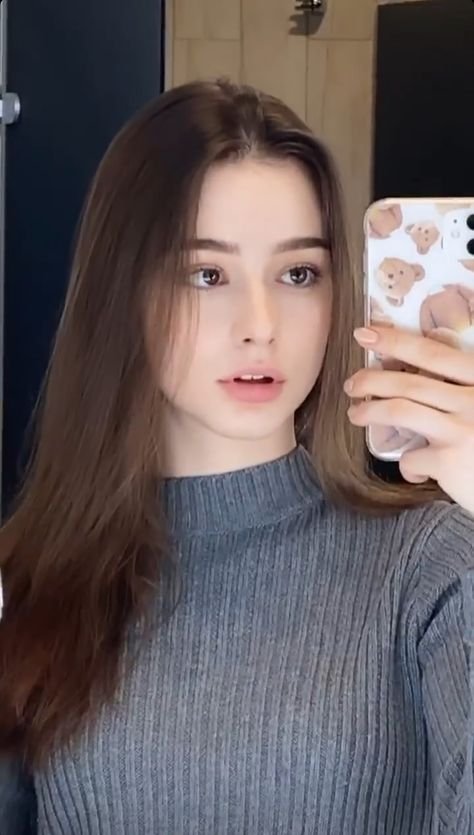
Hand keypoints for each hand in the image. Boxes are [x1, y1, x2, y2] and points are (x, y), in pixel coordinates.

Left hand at [344, 326, 473, 515]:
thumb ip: (462, 392)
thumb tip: (415, 380)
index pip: (435, 352)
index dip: (396, 341)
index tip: (366, 332)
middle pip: (409, 381)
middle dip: (372, 379)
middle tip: (352, 383)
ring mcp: (461, 428)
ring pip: (399, 410)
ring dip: (370, 410)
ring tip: (355, 414)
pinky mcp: (449, 460)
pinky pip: (411, 457)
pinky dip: (408, 467)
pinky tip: (417, 473)